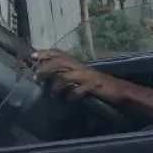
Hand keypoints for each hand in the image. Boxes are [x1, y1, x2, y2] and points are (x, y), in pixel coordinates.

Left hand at [27, 49, 152, 122]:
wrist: (120, 90)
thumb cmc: (99, 85)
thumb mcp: (81, 77)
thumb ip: (68, 76)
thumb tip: (50, 79)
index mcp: (77, 64)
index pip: (59, 53)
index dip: (45, 53)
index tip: (32, 55)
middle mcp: (81, 67)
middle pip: (60, 62)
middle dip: (46, 68)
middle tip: (37, 77)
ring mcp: (88, 76)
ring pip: (67, 75)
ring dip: (58, 84)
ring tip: (53, 93)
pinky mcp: (94, 86)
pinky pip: (80, 89)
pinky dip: (73, 94)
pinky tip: (70, 99)